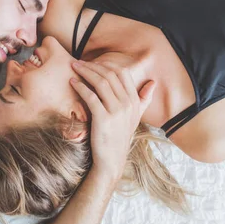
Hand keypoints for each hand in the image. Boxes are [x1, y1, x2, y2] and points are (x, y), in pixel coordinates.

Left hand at [70, 60, 154, 184]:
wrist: (112, 160)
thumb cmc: (120, 136)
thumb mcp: (135, 117)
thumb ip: (144, 99)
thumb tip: (153, 82)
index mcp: (134, 101)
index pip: (122, 73)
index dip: (106, 64)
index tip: (92, 63)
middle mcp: (128, 104)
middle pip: (109, 75)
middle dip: (93, 66)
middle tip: (79, 63)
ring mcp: (117, 111)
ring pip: (100, 83)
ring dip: (85, 72)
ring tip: (74, 68)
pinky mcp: (104, 119)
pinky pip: (91, 96)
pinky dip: (80, 86)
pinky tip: (72, 82)